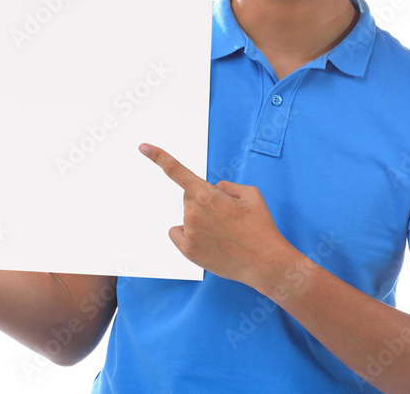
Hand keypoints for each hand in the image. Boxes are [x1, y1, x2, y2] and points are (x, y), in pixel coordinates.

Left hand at [139, 142, 289, 287]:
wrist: (265, 262)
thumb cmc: (260, 227)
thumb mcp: (250, 194)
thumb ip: (225, 186)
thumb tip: (212, 191)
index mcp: (208, 195)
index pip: (177, 171)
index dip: (159, 157)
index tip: (144, 147)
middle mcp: (194, 213)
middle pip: (190, 198)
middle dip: (205, 202)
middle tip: (227, 217)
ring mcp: (190, 233)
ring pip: (188, 217)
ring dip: (202, 220)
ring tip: (225, 233)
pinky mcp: (188, 251)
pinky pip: (179, 233)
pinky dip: (189, 234)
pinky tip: (209, 241)